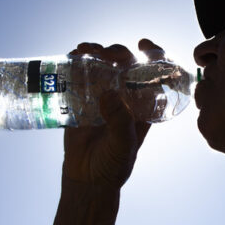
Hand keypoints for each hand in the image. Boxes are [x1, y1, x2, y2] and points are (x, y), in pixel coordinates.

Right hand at [61, 39, 166, 188]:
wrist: (86, 180)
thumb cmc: (113, 165)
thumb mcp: (123, 145)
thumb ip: (119, 122)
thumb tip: (110, 93)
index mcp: (143, 104)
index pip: (153, 74)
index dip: (152, 55)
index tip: (143, 44)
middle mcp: (124, 96)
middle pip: (125, 64)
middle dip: (116, 52)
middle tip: (104, 53)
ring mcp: (102, 95)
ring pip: (102, 65)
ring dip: (95, 53)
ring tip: (84, 50)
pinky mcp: (81, 99)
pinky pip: (80, 76)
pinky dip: (76, 63)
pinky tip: (71, 57)